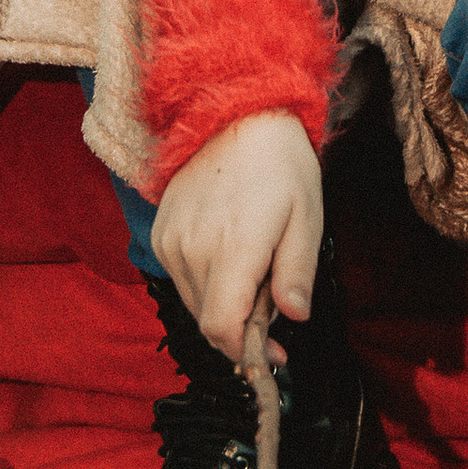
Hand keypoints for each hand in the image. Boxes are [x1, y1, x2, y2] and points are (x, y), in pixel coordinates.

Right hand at [149, 112, 323, 353]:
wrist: (234, 114)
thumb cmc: (280, 164)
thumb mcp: (306, 217)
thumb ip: (297, 273)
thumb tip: (294, 317)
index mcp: (233, 247)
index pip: (222, 328)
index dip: (247, 351)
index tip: (274, 354)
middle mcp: (192, 249)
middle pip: (209, 322)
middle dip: (243, 328)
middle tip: (275, 303)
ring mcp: (170, 242)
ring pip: (194, 304)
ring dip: (224, 305)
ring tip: (254, 271)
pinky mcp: (160, 235)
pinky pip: (181, 280)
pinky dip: (206, 284)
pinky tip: (229, 257)